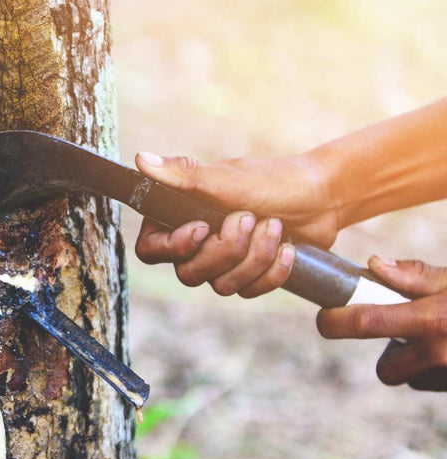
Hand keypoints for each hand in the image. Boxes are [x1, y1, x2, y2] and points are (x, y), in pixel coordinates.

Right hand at [133, 152, 339, 297]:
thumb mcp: (226, 178)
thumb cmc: (273, 180)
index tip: (203, 228)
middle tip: (251, 218)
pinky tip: (288, 250)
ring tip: (275, 227)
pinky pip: (248, 292)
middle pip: (188, 273)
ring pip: (221, 286)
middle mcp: (194, 242)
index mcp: (178, 216)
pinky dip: (272, 272)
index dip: (174, 248)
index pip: (150, 250)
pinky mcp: (246, 276)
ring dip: (255, 257)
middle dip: (227, 250)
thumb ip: (184, 175)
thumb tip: (141, 159)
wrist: (323, 196)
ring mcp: (220, 262)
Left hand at [316, 257, 446, 390]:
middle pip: (386, 369)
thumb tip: (375, 264)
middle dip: (389, 354)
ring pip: (411, 378)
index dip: (336, 322)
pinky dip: (436, 370)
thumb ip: (417, 276)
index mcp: (432, 320)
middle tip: (403, 333)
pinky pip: (433, 383)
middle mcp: (439, 353)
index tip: (325, 318)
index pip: (366, 323)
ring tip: (437, 339)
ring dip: (415, 363)